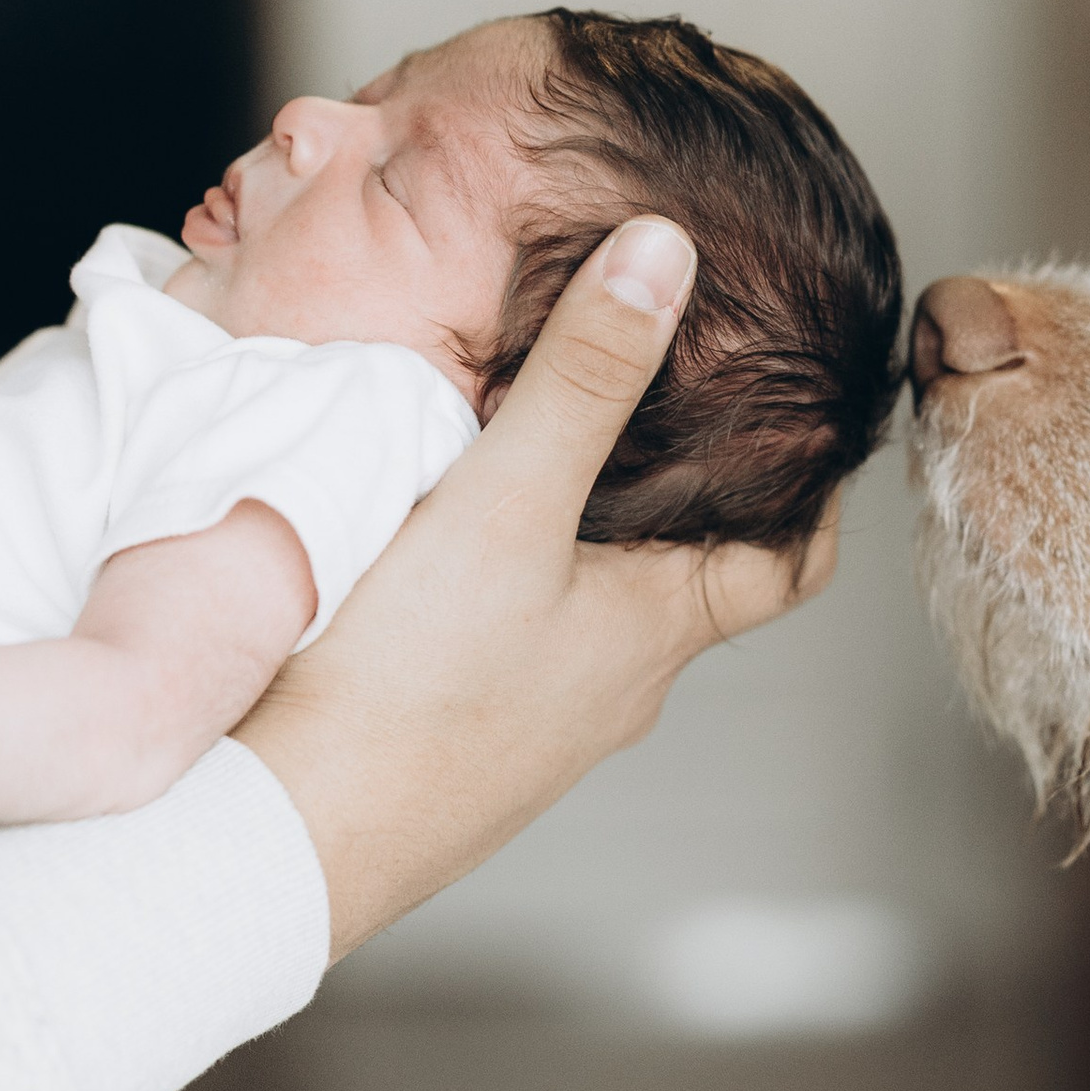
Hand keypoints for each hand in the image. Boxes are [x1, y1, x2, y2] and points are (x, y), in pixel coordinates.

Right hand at [238, 217, 832, 955]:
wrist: (270, 835)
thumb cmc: (402, 691)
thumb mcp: (503, 505)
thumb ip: (581, 379)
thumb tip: (666, 255)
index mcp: (654, 632)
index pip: (788, 563)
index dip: (818, 490)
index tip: (820, 415)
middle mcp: (609, 684)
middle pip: (688, 572)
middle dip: (694, 485)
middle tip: (680, 390)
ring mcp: (529, 716)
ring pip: (590, 601)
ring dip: (591, 526)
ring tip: (560, 430)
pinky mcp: (450, 728)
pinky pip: (509, 631)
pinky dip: (510, 567)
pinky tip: (450, 524)